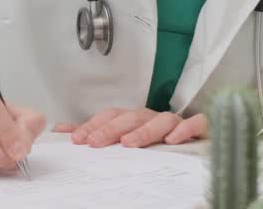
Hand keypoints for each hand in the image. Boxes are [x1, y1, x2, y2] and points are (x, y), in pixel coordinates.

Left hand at [53, 108, 207, 147]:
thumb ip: (95, 133)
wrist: (196, 146)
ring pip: (161, 120)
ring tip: (129, 143)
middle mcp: (153, 117)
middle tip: (94, 142)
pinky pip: (195, 124)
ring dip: (144, 131)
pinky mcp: (200, 129)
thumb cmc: (156, 140)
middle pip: (132, 117)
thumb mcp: (124, 137)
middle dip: (111, 129)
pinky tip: (172, 140)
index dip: (94, 125)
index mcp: (135, 119)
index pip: (111, 116)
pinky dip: (185, 129)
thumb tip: (62, 130)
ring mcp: (176, 123)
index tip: (76, 139)